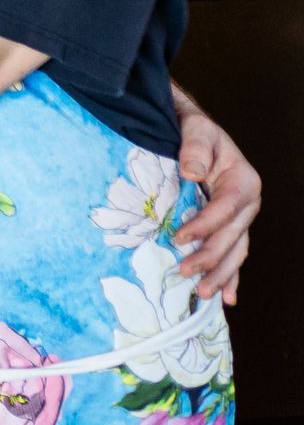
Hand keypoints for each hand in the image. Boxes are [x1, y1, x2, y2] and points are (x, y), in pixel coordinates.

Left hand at [170, 90, 259, 303]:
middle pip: (231, 236)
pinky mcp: (228, 225)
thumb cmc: (192, 127)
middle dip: (210, 258)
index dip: (204, 226)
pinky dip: (229, 275)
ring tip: (202, 293)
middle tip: (184, 273)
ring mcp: (240, 217)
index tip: (178, 238)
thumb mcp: (195, 128)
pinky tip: (225, 297)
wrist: (190, 128)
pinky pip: (232, 253)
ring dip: (220, 274)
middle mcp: (247, 203)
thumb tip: (192, 173)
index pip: (224, 209)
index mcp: (243, 181)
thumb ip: (194, 148)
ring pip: (235, 251)